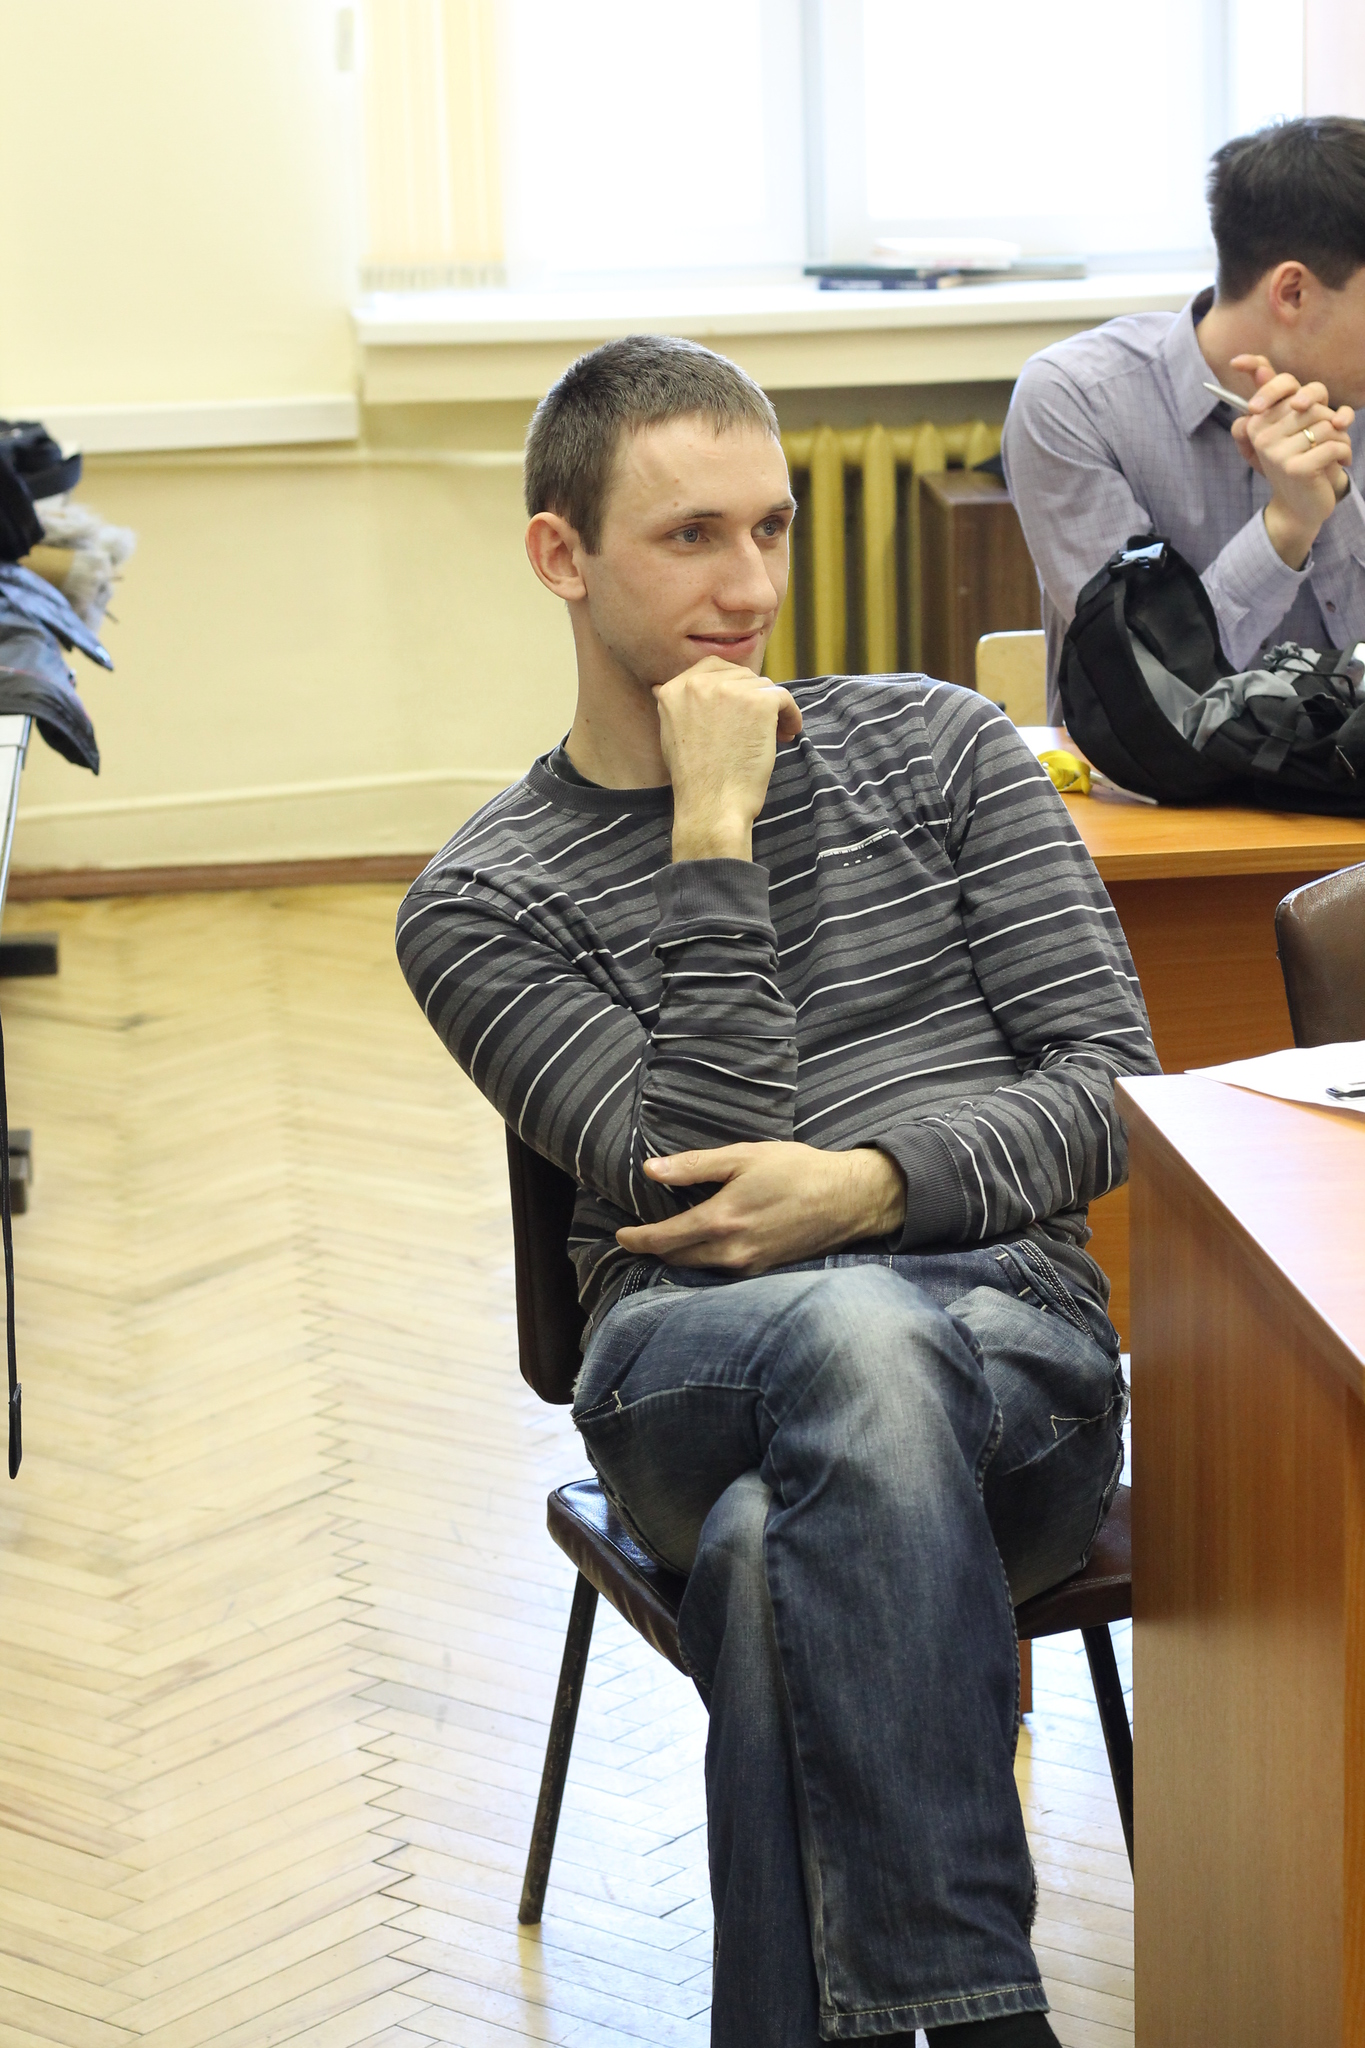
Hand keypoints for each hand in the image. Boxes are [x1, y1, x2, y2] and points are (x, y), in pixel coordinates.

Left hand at [616, 1141, 905, 1274]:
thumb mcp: (744, 1157)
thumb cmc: (798, 1170)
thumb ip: (694, 1166)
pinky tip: (705, 1245)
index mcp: (721, 1220)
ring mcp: (749, 1266)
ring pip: (699, 1268)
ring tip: (667, 1240)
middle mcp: (731, 1251)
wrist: (849, 1199)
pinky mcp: (764, 1271)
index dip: (637, 1239)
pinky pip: (722, 1271)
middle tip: (639, 1237)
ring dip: (679, 1256)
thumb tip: (651, 1170)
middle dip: (654, 1249)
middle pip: (677, 1258)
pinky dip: (705, 1261)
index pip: (664, 1238)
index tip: (620, 1236)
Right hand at [654, 657, 802, 861]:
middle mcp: (697, 683)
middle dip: (752, 696)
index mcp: (673, 689)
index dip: (731, 686)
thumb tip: (662, 687)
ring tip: (773, 735)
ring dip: (771, 709)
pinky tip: (787, 734)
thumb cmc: (696, 781)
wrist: (712, 806)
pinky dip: (791, 715)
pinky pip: (783, 697)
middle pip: (740, 674)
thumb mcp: (669, 735)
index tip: (741, 709)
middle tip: (759, 724)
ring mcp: (729, 690)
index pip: (711, 667)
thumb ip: (675, 707)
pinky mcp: (758, 702)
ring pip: (762, 686)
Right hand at [1229, 355, 1353, 567]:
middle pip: (1313, 404)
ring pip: (1327, 425)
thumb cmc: (1300, 462)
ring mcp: (1277, 452)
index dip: (1302, 389)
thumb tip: (1256, 366)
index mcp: (1256, 422)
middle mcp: (1262, 435)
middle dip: (1329, 421)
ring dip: (1340, 439)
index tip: (1302, 406)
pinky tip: (1339, 463)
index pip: (1282, 383)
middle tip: (1326, 439)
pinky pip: (1335, 445)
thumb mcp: (1292, 429)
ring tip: (1333, 453)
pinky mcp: (1297, 468)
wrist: (1300, 507)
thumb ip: (1284, 397)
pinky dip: (1344, 453)